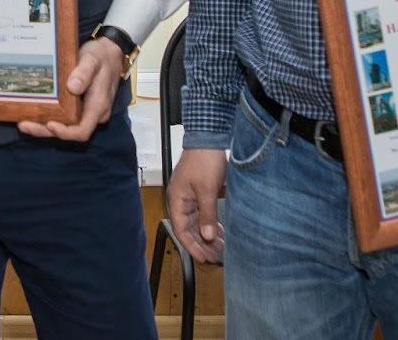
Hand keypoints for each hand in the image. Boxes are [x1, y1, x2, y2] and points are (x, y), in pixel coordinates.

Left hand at [16, 36, 122, 140]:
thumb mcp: (93, 60)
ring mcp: (86, 111)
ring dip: (44, 126)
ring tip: (23, 122)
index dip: (65, 132)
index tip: (49, 124)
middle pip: (69, 131)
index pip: (82, 131)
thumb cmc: (101, 56)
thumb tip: (73, 87)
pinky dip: (48, 116)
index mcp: (98, 106)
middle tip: (24, 124)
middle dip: (46, 131)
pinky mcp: (79, 106)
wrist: (109, 53)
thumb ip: (84, 73)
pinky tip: (32, 112)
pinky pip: (64, 117)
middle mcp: (92, 114)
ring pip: (65, 125)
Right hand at [166, 147, 226, 264]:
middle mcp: (181, 200)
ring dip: (206, 236)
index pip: (181, 230)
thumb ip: (207, 215)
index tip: (205, 258)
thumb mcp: (206, 190)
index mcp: (177, 200)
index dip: (192, 246)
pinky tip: (219, 232)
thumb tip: (207, 236)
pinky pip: (202, 214)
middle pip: (189, 229)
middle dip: (201, 244)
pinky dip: (210, 224)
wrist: (208, 139)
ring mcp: (190, 197)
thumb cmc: (203, 161)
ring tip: (220, 248)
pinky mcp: (199, 192)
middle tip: (215, 257)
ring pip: (196, 223)